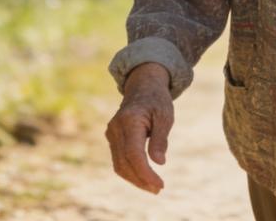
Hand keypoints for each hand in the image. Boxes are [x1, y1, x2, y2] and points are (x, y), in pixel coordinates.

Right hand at [105, 62, 173, 193]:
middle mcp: (116, 128)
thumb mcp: (165, 116)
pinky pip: (118, 159)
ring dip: (135, 179)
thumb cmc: (157, 101)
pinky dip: (130, 171)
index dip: (145, 173)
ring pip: (118, 164)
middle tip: (159, 189)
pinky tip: (144, 177)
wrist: (142, 87)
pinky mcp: (112, 137)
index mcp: (130, 121)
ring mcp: (111, 133)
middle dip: (141, 180)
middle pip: (124, 162)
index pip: (133, 154)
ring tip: (153, 187)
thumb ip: (161, 139)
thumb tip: (159, 163)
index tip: (160, 184)